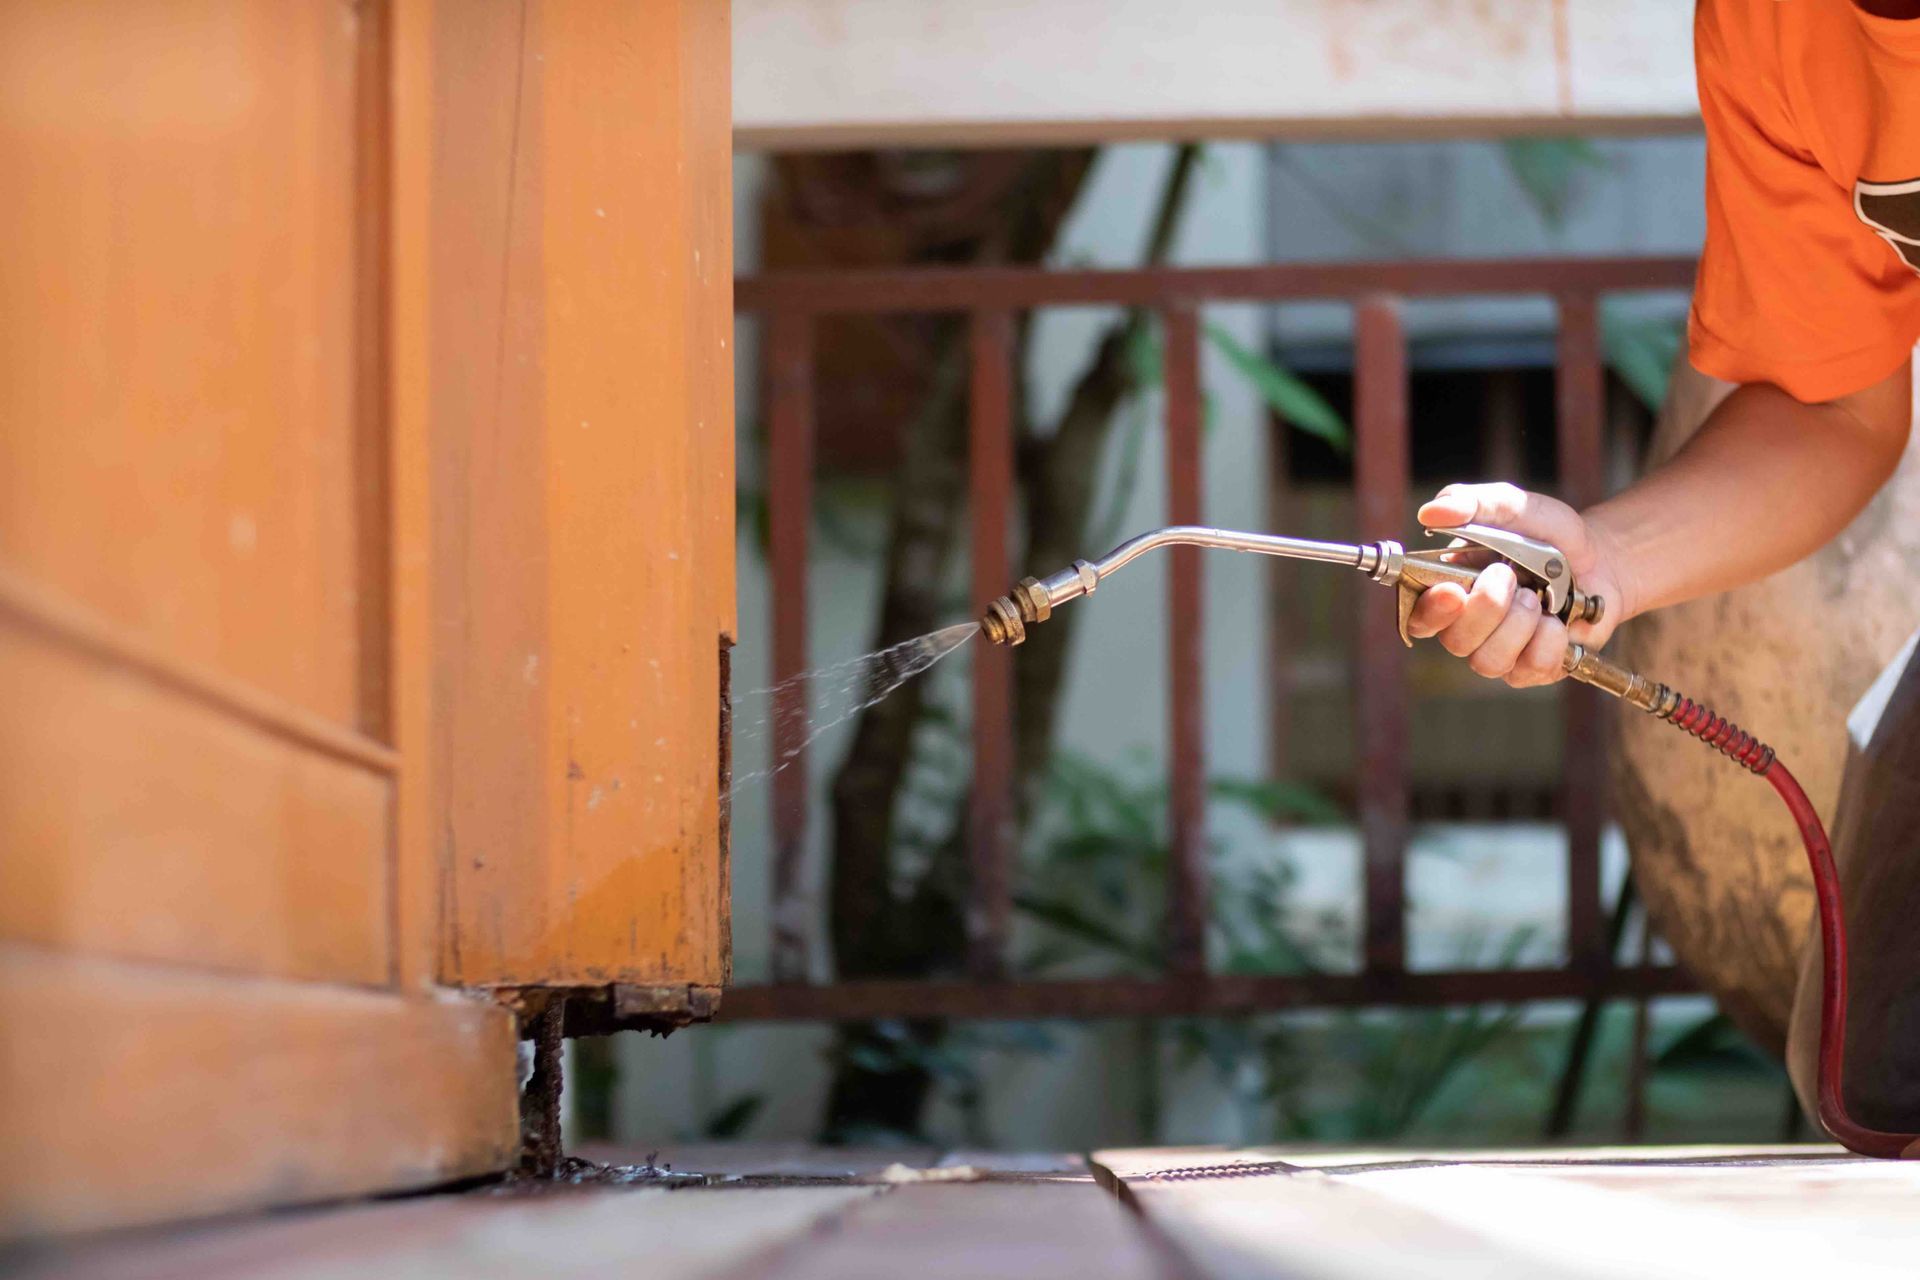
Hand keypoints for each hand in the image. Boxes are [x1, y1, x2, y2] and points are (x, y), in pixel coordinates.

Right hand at [1405, 482, 1628, 687]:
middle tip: (1510, 576)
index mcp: (1451, 590)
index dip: (1431, 610)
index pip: (1421, 615)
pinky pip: (1530, 669)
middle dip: (1487, 608)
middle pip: (1454, 641)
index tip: (1452, 592)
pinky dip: (1548, 642)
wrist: (1600, 561)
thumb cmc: (1547, 535)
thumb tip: (1430, 513)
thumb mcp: (1514, 506)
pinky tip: (1558, 621)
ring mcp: (1499, 652)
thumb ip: (1474, 504)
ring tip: (1537, 598)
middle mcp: (1468, 628)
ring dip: (1518, 625)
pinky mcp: (1531, 669)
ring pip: (1488, 661)